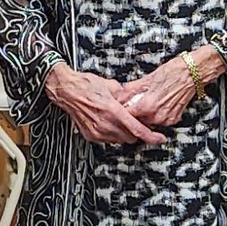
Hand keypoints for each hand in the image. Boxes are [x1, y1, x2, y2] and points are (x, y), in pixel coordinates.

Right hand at [46, 61, 167, 146]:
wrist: (66, 90)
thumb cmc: (85, 85)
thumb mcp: (111, 85)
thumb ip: (126, 95)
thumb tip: (135, 99)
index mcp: (113, 111)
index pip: (137, 129)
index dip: (151, 136)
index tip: (160, 138)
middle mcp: (105, 124)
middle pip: (130, 137)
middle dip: (136, 131)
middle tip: (135, 122)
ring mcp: (97, 132)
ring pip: (120, 140)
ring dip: (123, 133)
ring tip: (118, 120)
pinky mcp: (90, 135)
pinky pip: (108, 140)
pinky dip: (112, 133)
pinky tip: (108, 123)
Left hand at [120, 52, 203, 129]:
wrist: (192, 73)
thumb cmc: (172, 72)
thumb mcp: (147, 78)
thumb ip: (131, 89)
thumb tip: (120, 95)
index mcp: (147, 105)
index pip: (127, 115)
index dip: (122, 111)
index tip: (119, 107)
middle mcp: (157, 116)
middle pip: (137, 121)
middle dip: (133, 113)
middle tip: (132, 104)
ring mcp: (167, 119)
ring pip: (148, 122)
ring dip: (144, 115)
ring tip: (145, 102)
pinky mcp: (174, 119)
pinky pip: (160, 121)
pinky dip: (156, 115)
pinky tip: (156, 104)